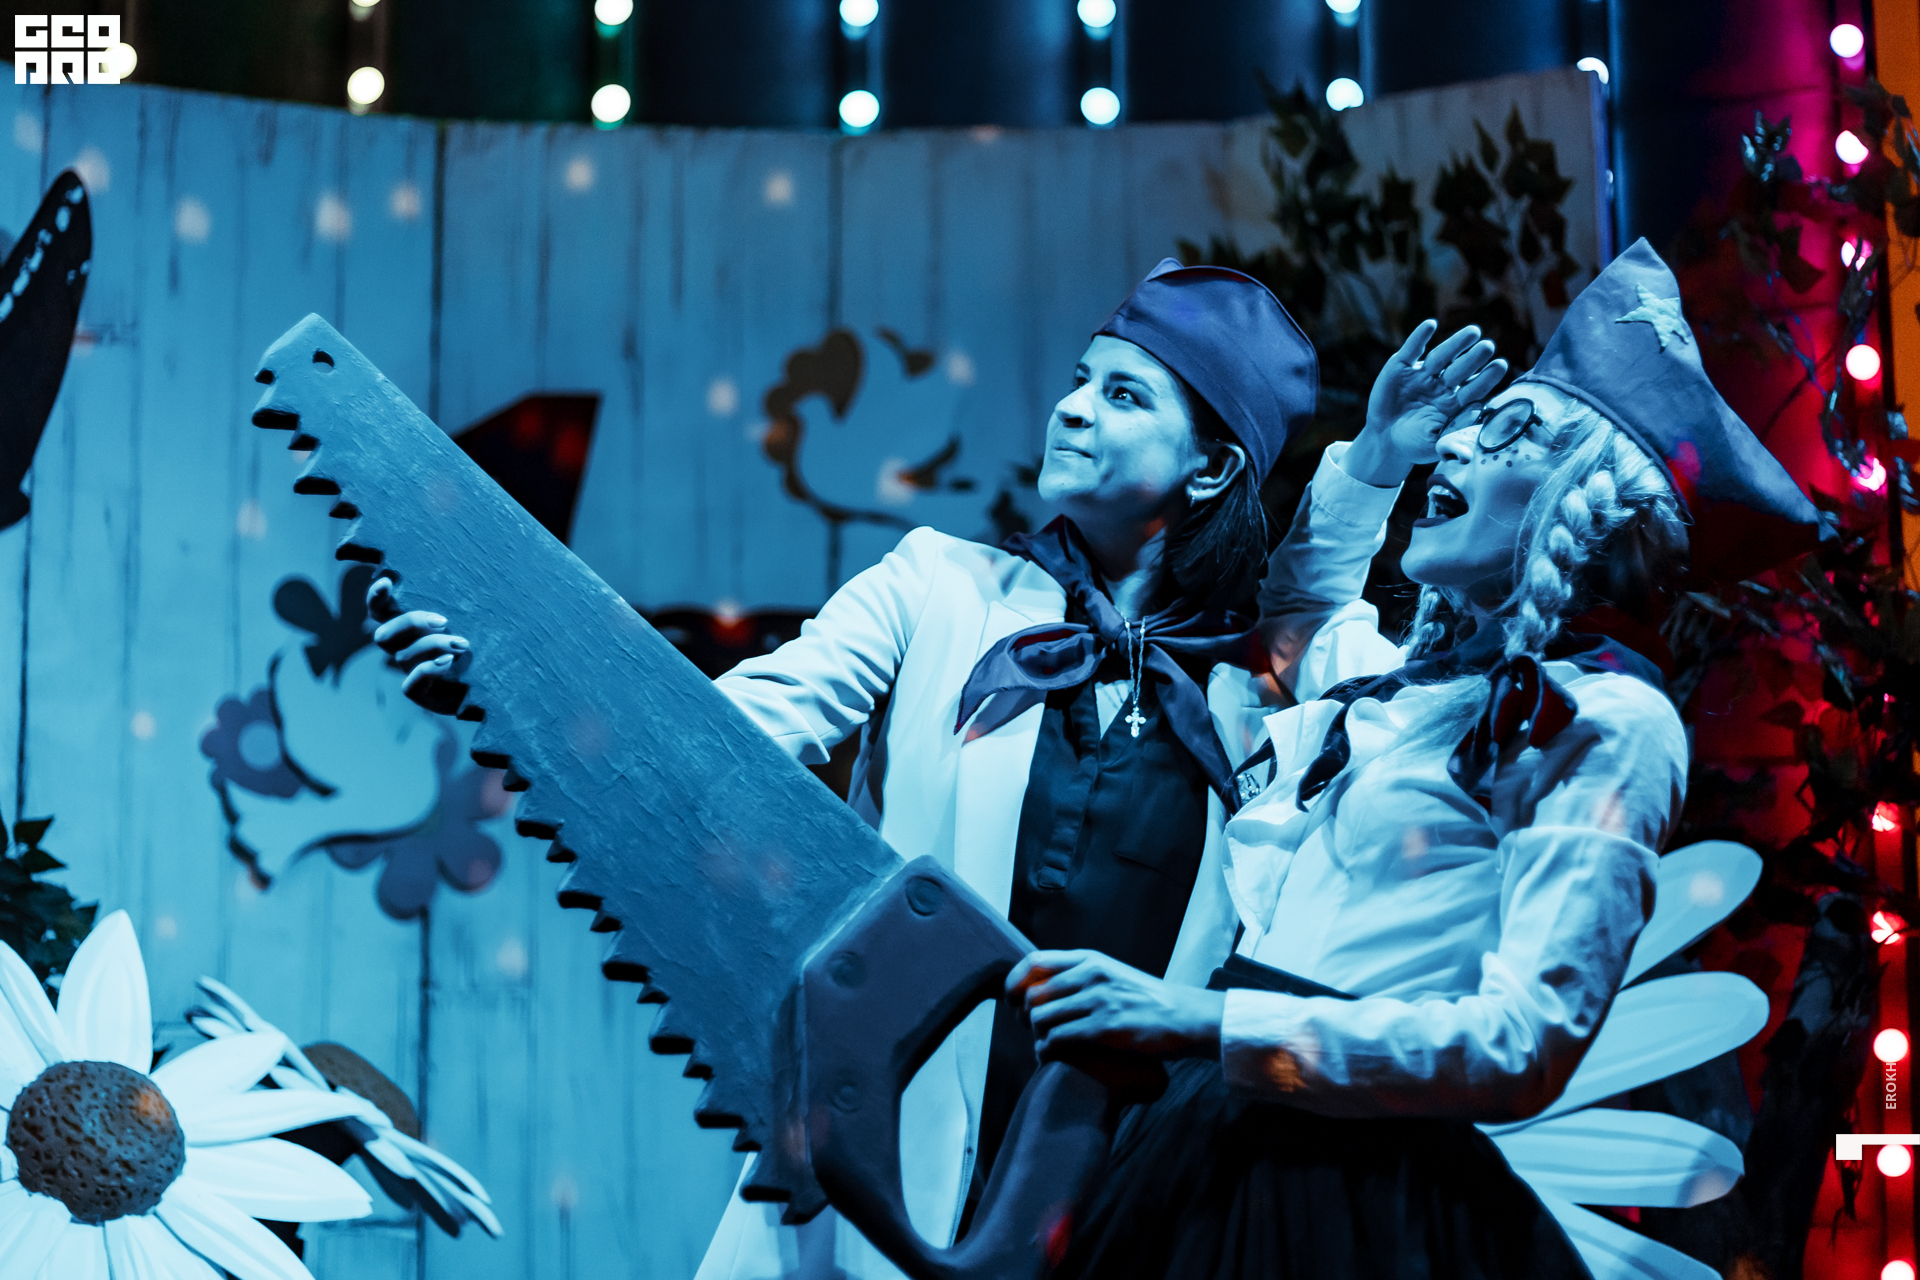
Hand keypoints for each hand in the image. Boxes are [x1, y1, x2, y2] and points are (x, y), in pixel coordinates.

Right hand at [367, 575, 469, 707]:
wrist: (493, 681)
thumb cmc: (481, 639)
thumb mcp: (471, 616)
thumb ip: (460, 600)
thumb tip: (468, 571)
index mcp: (409, 626)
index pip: (380, 611)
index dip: (376, 598)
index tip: (387, 583)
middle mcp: (404, 648)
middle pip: (383, 635)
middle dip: (410, 623)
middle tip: (443, 621)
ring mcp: (411, 671)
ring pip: (403, 656)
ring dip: (432, 645)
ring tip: (462, 644)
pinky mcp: (421, 693)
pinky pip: (410, 686)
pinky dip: (428, 670)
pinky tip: (448, 662)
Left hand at [1007, 950, 1224, 1059]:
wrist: (1186, 1017)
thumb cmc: (1147, 1000)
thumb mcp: (1112, 974)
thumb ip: (1080, 975)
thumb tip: (1041, 985)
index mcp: (1090, 960)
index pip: (1034, 961)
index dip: (1013, 981)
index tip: (1011, 1000)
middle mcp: (1091, 975)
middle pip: (1033, 994)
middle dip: (1024, 1016)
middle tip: (1033, 1029)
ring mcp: (1099, 1001)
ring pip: (1041, 1018)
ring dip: (1036, 1036)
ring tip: (1044, 1045)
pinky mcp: (1107, 1028)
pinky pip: (1058, 1039)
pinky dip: (1047, 1051)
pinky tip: (1051, 1057)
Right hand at [1344, 320, 1507, 484]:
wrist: (1384, 440)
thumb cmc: (1414, 444)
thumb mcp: (1436, 443)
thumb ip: (1455, 434)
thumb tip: (1476, 426)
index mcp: (1455, 402)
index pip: (1475, 388)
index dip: (1487, 377)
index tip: (1501, 366)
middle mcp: (1442, 385)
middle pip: (1461, 369)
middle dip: (1474, 358)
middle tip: (1488, 347)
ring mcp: (1422, 375)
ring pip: (1442, 356)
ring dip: (1456, 343)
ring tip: (1474, 331)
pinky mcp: (1400, 367)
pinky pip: (1411, 350)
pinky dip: (1419, 337)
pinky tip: (1430, 325)